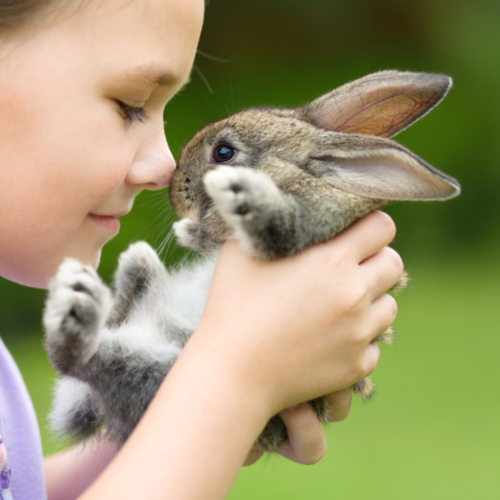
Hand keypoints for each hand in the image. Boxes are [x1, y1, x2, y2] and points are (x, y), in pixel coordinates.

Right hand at [90, 211, 400, 499]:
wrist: (232, 372)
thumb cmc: (231, 306)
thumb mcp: (242, 250)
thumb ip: (267, 218)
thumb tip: (273, 190)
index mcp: (332, 261)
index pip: (382, 226)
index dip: (371, 224)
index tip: (355, 231)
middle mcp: (354, 294)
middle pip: (394, 263)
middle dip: (375, 260)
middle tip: (347, 266)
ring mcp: (359, 333)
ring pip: (389, 304)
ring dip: (370, 299)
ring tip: (338, 303)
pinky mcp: (356, 365)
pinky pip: (374, 343)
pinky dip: (358, 337)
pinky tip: (330, 337)